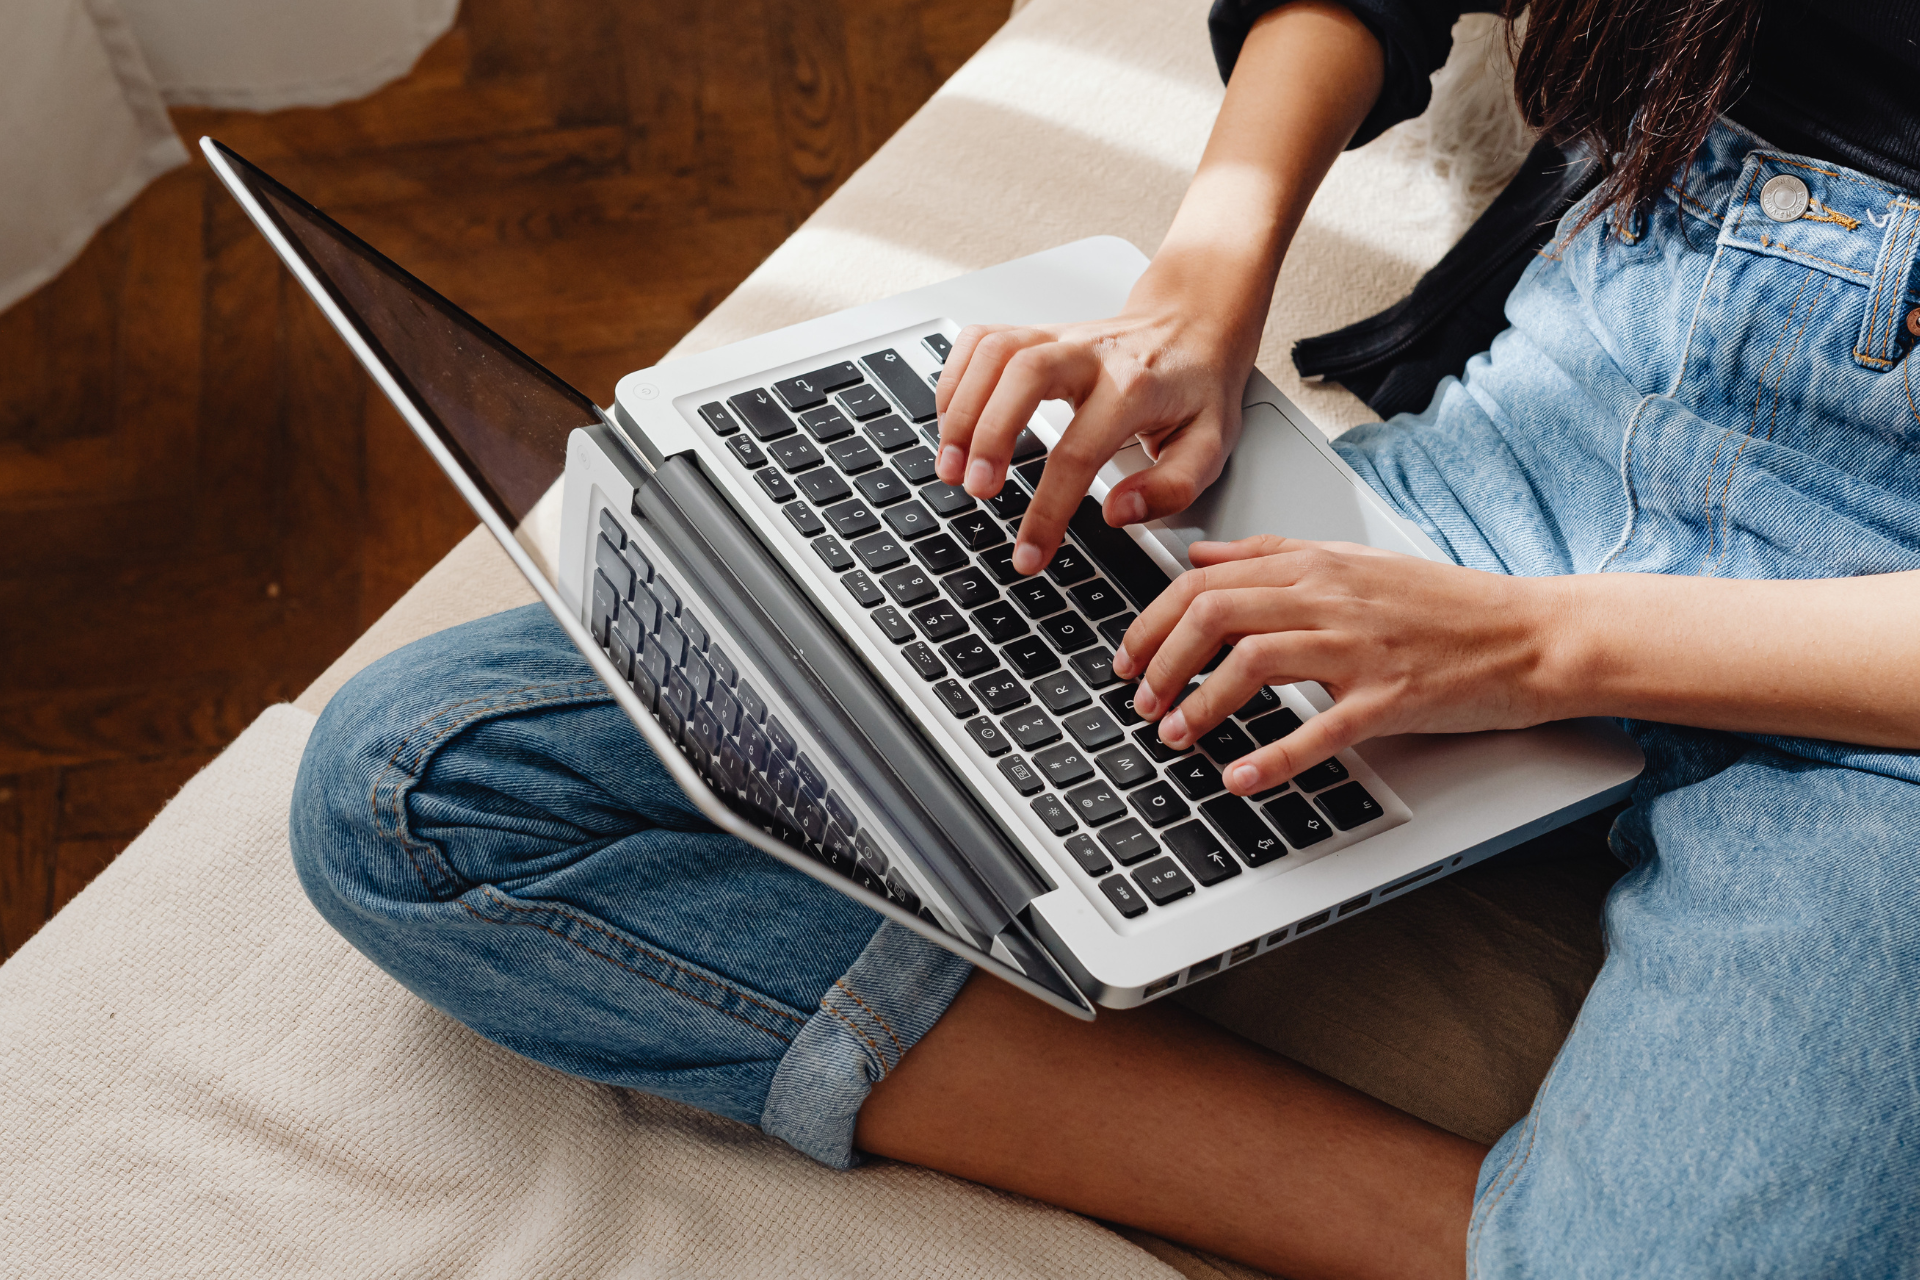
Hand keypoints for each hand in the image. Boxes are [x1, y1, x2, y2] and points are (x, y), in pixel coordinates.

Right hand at [932, 258, 1259, 576]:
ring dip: (961, 407)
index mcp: (1136, 387)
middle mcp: (1091, 353)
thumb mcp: (1210, 446)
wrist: (1196, 324)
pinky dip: (955, 379)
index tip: (1029, 554)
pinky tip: (950, 421)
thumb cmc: (1198, 388)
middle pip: (1023, 375)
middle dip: (989, 434)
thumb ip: (1171, 487)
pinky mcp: (1036, 331)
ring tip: (950, 464)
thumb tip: (1117, 513)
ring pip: (994, 351)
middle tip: (975, 489)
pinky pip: (981, 340)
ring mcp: (1059, 336)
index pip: (1080, 452)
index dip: (1048, 510)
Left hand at [1110, 535, 1566, 794]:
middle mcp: (1331, 597)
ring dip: (1200, 702)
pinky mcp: (1392, 698)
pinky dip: (1271, 756)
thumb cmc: (1446, 606)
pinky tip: (1238, 777)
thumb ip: (1272, 556)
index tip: (1128, 655)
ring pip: (1253, 660)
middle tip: (1138, 699)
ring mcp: (1361, 646)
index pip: (1206, 580)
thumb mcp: (1352, 561)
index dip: (1152, 620)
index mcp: (1316, 564)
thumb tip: (1200, 556)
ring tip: (1174, 735)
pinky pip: (1319, 729)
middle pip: (1214, 613)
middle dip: (1161, 660)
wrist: (1532, 634)